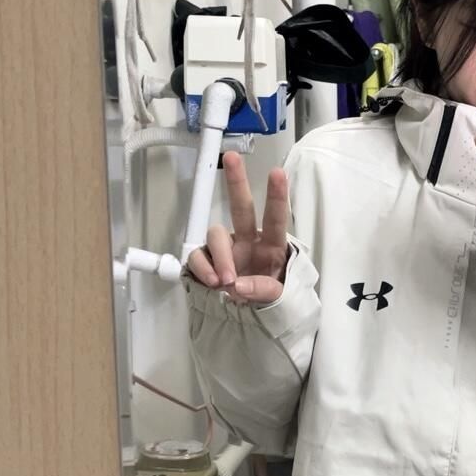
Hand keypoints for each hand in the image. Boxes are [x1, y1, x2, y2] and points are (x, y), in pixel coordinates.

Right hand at [187, 152, 289, 304]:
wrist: (250, 316)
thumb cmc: (269, 298)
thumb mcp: (278, 298)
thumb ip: (263, 290)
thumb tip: (237, 285)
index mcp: (272, 245)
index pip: (275, 218)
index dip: (277, 196)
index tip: (278, 173)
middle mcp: (248, 240)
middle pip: (241, 207)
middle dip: (237, 182)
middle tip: (232, 159)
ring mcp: (226, 249)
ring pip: (216, 235)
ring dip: (220, 256)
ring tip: (226, 281)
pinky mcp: (207, 260)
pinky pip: (198, 256)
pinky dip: (203, 268)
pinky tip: (213, 281)